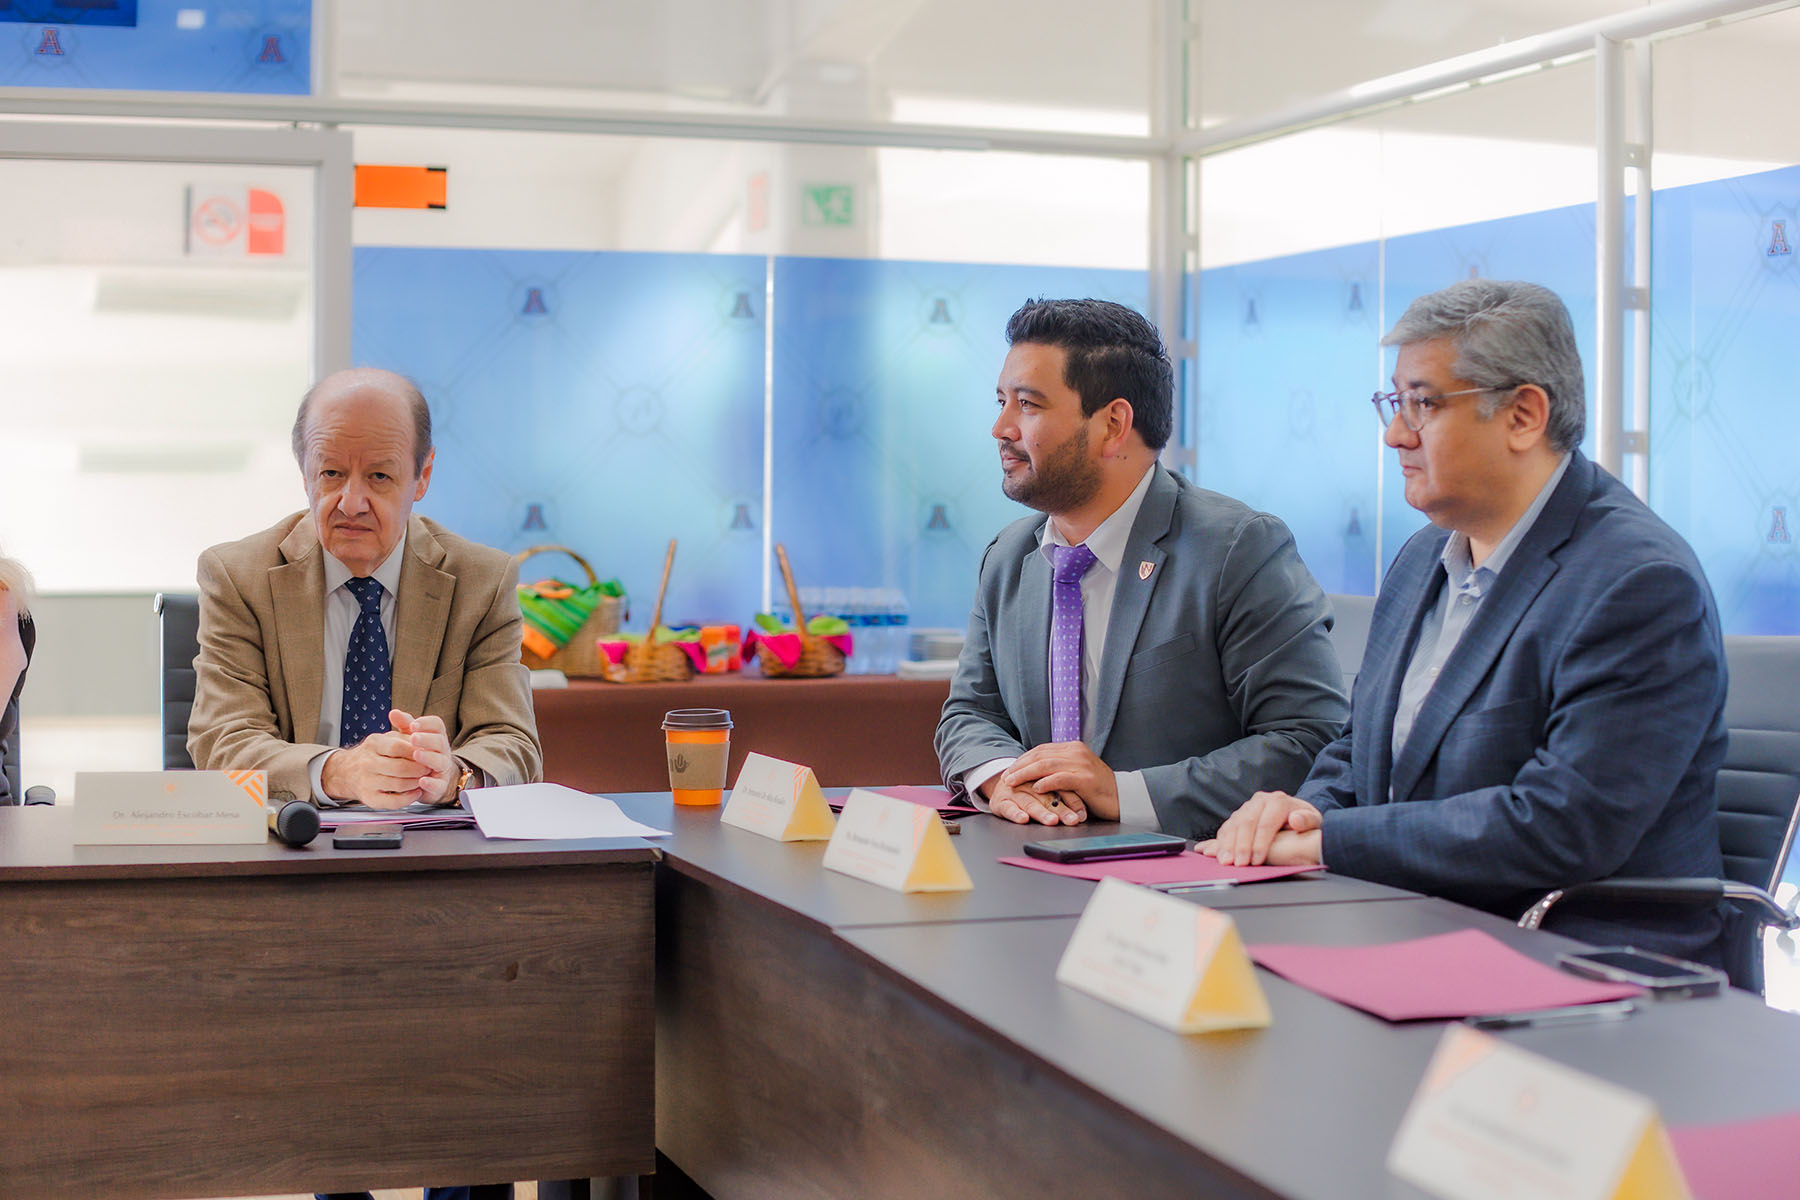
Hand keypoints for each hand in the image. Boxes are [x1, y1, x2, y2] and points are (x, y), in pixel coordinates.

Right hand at [320, 727, 430, 808]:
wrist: (347, 772)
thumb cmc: (374, 754)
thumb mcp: (387, 737)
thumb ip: (406, 731)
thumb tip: (424, 734)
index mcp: (374, 744)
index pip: (398, 747)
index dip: (416, 752)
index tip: (427, 753)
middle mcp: (367, 763)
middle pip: (400, 767)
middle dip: (420, 769)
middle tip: (429, 768)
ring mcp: (367, 782)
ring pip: (399, 784)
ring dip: (416, 783)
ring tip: (423, 778)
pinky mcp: (370, 798)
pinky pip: (393, 801)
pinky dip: (408, 798)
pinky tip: (415, 792)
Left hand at [391, 709, 460, 805]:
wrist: (427, 781)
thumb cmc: (416, 755)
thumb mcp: (410, 738)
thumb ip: (404, 725)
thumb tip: (393, 712)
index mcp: (436, 737)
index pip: (437, 725)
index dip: (426, 724)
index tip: (413, 724)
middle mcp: (442, 751)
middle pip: (440, 742)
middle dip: (427, 739)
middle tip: (414, 738)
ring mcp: (442, 769)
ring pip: (441, 762)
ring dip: (429, 758)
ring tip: (416, 755)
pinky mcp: (440, 786)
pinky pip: (439, 785)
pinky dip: (431, 783)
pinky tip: (421, 781)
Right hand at [982, 774, 1085, 825]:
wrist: (1002, 785)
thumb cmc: (1029, 790)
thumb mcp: (1047, 790)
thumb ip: (1064, 797)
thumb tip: (1084, 814)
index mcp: (1042, 776)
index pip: (1061, 787)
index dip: (1073, 801)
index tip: (1083, 815)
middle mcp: (1029, 783)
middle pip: (1047, 796)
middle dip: (1061, 810)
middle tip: (1072, 820)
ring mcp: (1014, 792)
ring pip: (1030, 802)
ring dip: (1041, 812)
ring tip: (1052, 821)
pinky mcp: (1000, 801)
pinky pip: (1008, 808)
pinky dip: (1016, 813)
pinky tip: (1023, 819)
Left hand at [1001, 742, 1118, 820]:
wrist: (1123, 797)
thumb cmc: (1097, 789)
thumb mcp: (1077, 773)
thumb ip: (1059, 768)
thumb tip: (1035, 771)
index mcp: (1073, 748)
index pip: (1041, 750)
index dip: (1022, 760)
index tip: (1009, 770)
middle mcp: (1076, 752)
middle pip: (1040, 756)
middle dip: (1019, 766)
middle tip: (1005, 777)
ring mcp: (1082, 764)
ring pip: (1047, 765)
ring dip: (1026, 773)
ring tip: (1012, 782)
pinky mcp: (1086, 779)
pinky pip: (1061, 778)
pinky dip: (1046, 782)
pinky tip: (1035, 788)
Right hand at [1199, 790, 1321, 865]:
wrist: (1294, 813)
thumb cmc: (1304, 821)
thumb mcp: (1314, 820)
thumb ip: (1308, 820)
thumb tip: (1296, 819)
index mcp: (1278, 801)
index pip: (1266, 823)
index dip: (1260, 843)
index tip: (1257, 860)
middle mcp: (1260, 800)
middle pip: (1247, 823)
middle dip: (1242, 845)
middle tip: (1239, 864)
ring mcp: (1247, 807)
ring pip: (1234, 825)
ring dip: (1228, 844)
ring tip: (1226, 861)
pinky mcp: (1238, 815)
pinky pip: (1226, 827)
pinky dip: (1221, 841)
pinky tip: (1219, 853)